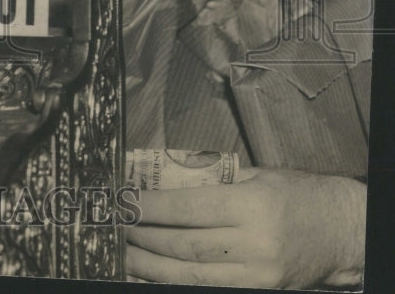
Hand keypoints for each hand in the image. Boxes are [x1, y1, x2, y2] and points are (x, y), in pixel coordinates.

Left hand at [126, 167, 365, 288]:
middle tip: (116, 228)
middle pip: (185, 244)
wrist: (341, 231)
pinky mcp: (260, 290)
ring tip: (124, 254)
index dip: (151, 207)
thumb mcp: (256, 175)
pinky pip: (209, 288)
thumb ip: (214, 181)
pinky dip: (176, 281)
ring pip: (192, 274)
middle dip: (144, 237)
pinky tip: (153, 273)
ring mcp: (258, 273)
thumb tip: (163, 182)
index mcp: (252, 205)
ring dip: (152, 265)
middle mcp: (255, 243)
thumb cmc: (297, 195)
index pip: (189, 207)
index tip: (124, 202)